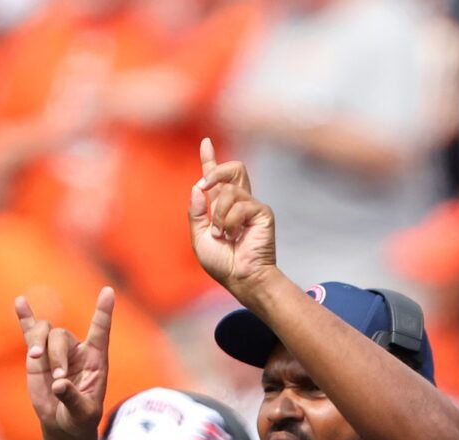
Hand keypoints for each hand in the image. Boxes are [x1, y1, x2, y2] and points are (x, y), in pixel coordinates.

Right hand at [16, 287, 113, 439]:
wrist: (63, 424)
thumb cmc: (80, 419)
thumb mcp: (82, 413)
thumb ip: (72, 398)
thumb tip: (58, 384)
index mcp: (95, 360)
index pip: (100, 331)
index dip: (103, 311)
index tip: (108, 291)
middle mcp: (76, 350)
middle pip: (61, 336)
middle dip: (56, 355)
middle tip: (58, 377)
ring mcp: (55, 351)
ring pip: (45, 331)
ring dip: (39, 343)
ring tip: (36, 358)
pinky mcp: (38, 356)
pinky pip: (31, 332)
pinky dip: (25, 318)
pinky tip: (19, 302)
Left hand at [188, 137, 276, 295]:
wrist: (242, 278)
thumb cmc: (223, 264)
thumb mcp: (199, 238)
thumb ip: (196, 213)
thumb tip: (197, 189)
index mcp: (222, 207)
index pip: (216, 178)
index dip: (210, 160)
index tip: (205, 142)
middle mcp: (239, 203)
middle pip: (233, 169)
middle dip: (216, 170)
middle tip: (205, 186)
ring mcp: (252, 206)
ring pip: (230, 191)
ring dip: (219, 214)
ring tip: (222, 234)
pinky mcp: (263, 212)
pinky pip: (240, 206)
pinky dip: (231, 222)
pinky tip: (235, 236)